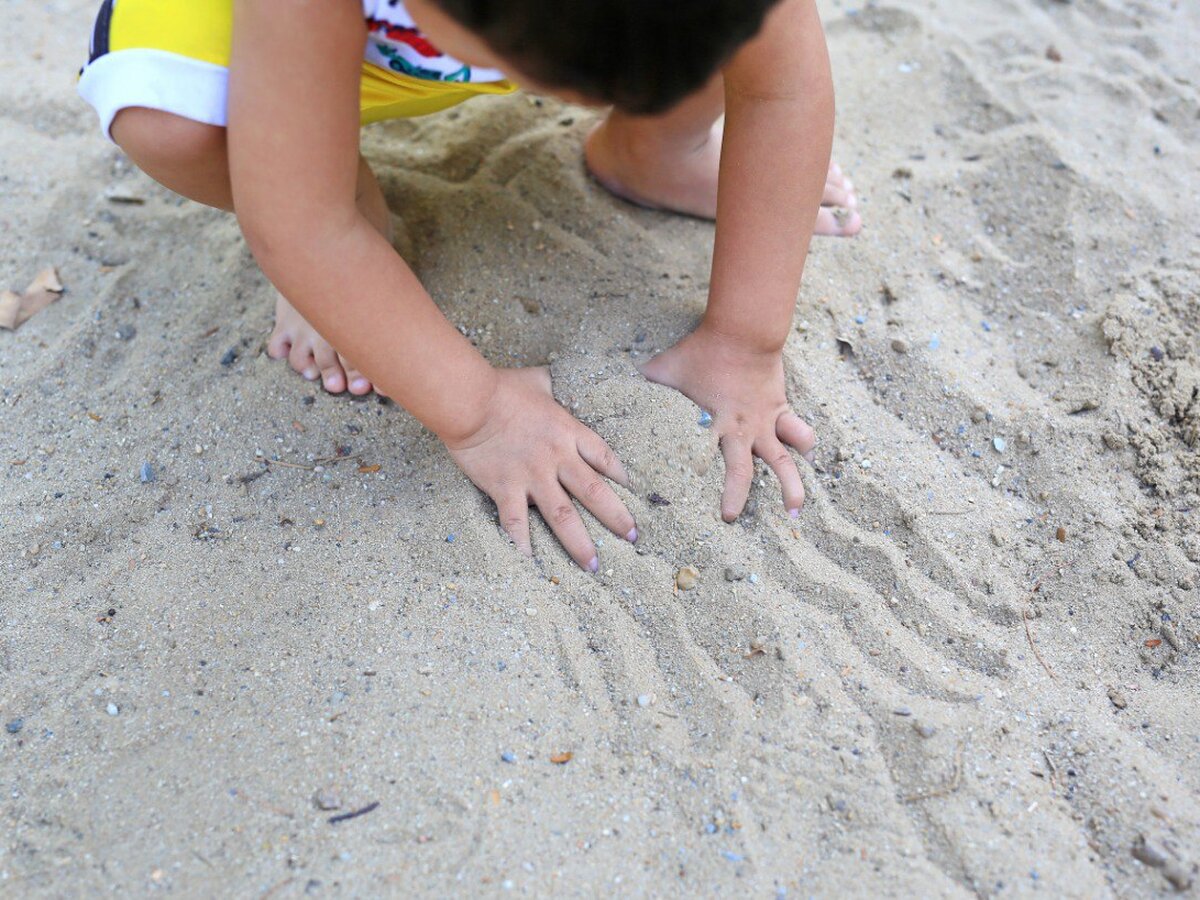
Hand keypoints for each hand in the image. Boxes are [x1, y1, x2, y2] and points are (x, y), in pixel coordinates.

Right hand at [444, 367, 637, 570]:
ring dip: (580, 543)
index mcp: (568, 431)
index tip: (634, 492)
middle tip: (632, 538)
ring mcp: (533, 477)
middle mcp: (558, 459)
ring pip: (564, 517)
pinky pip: (516, 524)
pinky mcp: (506, 489)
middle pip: (595, 493)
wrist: (470, 401)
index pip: (604, 457)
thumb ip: (552, 385)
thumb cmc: (502, 387)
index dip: (621, 475)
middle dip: (616, 518)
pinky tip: (532, 565)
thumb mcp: (538, 380)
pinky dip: (523, 545)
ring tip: (593, 566)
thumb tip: (554, 379)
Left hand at [640, 325, 815, 521]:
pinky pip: (799, 432)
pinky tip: (808, 460)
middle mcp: (740, 429)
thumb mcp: (664, 367)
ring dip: (791, 486)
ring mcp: (764, 421)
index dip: (694, 484)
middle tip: (733, 520)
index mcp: (710, 424)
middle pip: (742, 472)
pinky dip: (805, 445)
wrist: (743, 332)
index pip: (702, 464)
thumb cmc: (701, 350)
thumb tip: (615, 382)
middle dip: (738, 498)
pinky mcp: (780, 408)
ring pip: (783, 460)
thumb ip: (644, 380)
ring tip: (795, 510)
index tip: (688, 504)